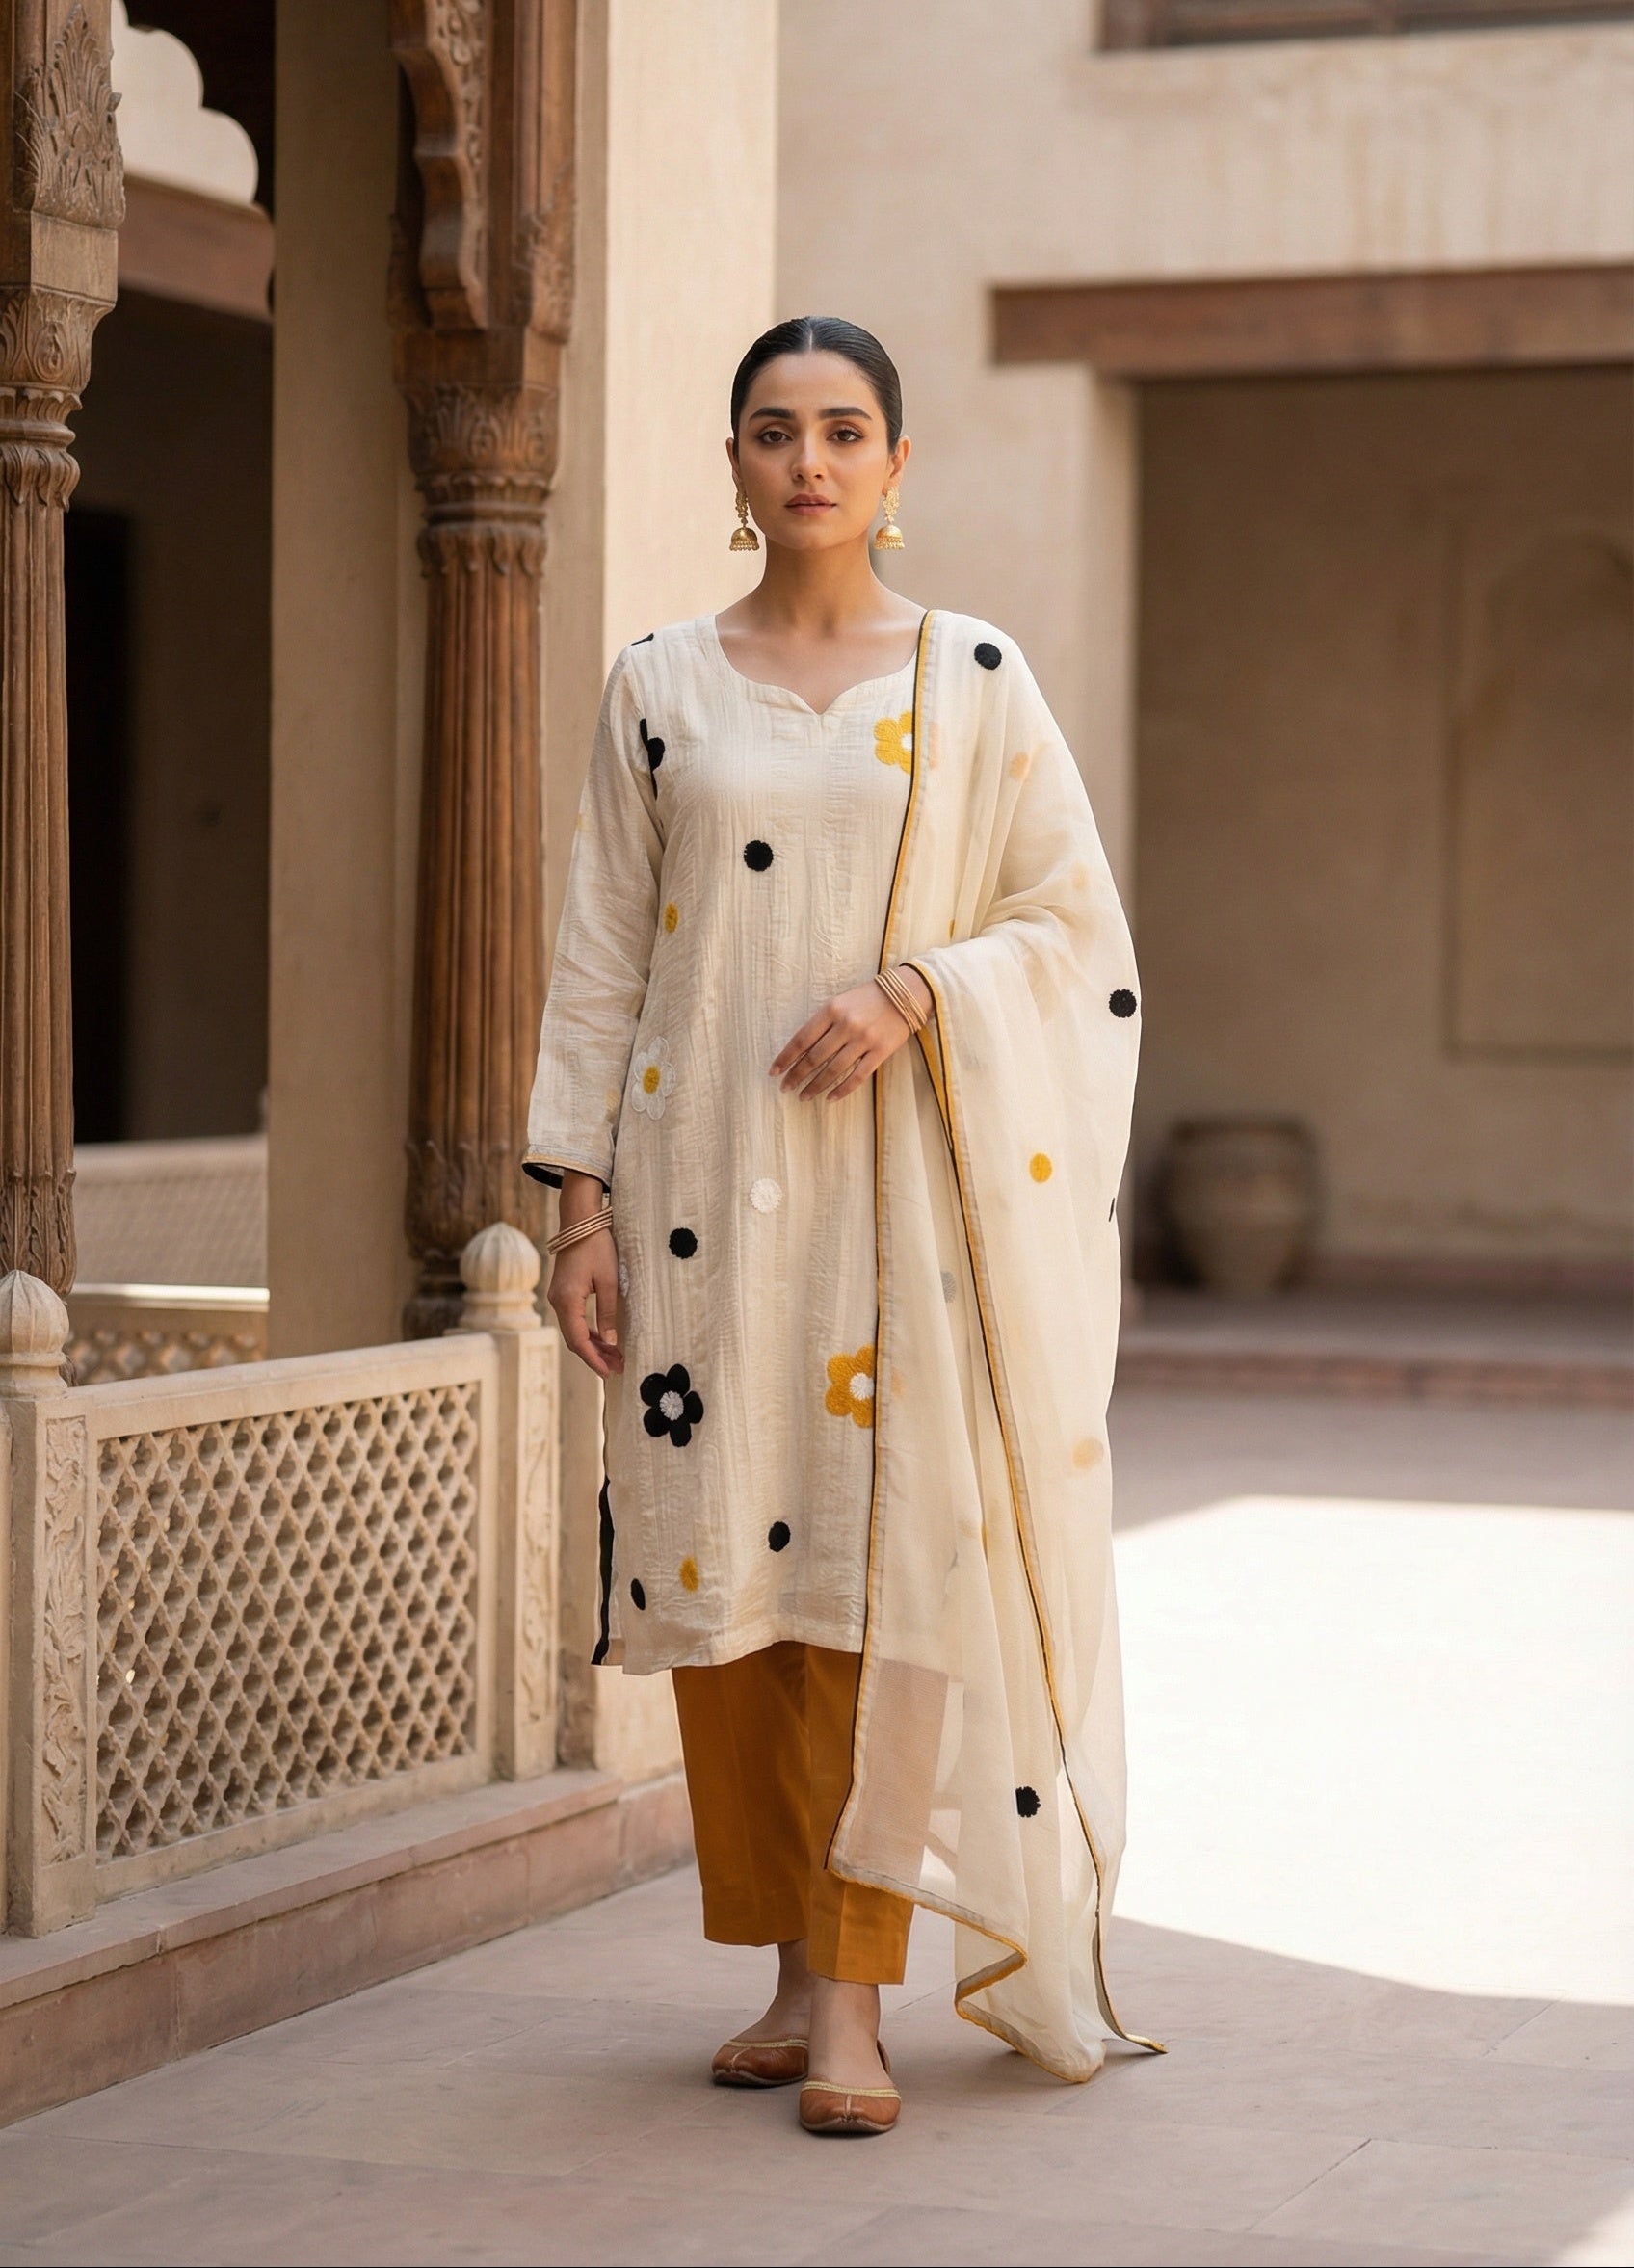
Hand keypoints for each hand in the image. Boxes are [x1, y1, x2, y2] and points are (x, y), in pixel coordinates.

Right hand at [546, 1170, 623, 1376]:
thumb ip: (608, 1313)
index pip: (579, 1340)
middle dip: (595, 1356)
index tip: (609, 1373)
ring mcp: (558, 1297)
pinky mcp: (563, 1292)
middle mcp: (557, 1302)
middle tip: (618, 1369)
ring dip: (593, 1345)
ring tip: (615, 1358)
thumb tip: (611, 1342)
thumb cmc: (597, 1246)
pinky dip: (589, 1332)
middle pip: (574, 1339)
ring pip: (574, 1331)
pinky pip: (574, 1319)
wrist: (580, 1221)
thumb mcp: (609, 1281)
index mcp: (567, 1301)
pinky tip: (604, 1340)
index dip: (593, 1359)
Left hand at [771, 969, 932, 1102]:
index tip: (774, 1072)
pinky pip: (858, 1076)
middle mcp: (846, 1025)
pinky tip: (830, 1098)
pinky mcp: (880, 1052)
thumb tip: (799, 1051)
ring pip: (833, 1070)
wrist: (905, 994)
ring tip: (804, 1096)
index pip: (802, 1039)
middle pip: (815, 1058)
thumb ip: (822, 1023)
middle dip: (797, 1075)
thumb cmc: (866, 999)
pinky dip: (842, 1089)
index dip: (786, 1057)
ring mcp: (864, 1040)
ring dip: (815, 1086)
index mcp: (832, 1010)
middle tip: (786, 1088)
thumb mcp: (840, 1002)